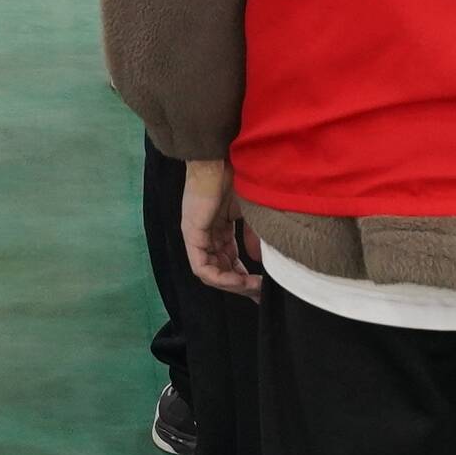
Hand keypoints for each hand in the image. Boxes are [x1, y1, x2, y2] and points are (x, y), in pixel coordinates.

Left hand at [179, 158, 261, 296]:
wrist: (224, 159)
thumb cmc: (239, 179)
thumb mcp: (252, 216)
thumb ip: (254, 239)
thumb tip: (258, 261)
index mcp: (219, 230)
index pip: (229, 262)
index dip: (245, 278)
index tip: (263, 289)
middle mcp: (206, 236)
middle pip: (220, 271)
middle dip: (241, 286)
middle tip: (260, 294)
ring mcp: (197, 236)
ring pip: (210, 273)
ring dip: (232, 284)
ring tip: (253, 287)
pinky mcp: (192, 235)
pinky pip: (201, 267)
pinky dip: (220, 277)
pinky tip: (239, 280)